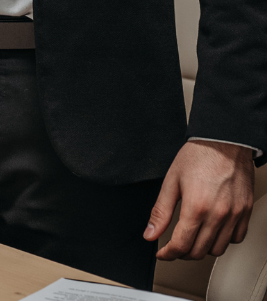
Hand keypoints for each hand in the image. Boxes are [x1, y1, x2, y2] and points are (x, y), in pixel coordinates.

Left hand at [145, 140, 254, 259]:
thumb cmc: (197, 156)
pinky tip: (212, 230)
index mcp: (196, 206)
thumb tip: (150, 232)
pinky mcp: (246, 212)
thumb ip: (160, 211)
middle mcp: (218, 214)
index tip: (161, 253)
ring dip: (202, 249)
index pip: (181, 244)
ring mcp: (235, 215)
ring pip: (218, 249)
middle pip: (199, 251)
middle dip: (183, 253)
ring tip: (191, 238)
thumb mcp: (171, 181)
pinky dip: (222, 240)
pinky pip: (236, 238)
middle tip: (173, 245)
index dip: (168, 253)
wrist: (223, 141)